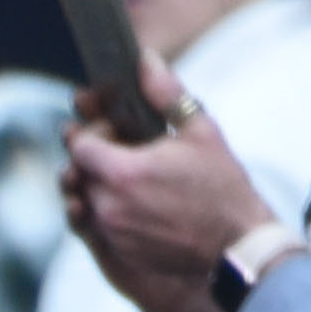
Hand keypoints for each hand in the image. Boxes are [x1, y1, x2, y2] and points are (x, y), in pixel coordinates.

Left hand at [64, 54, 267, 311]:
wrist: (233, 243)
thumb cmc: (220, 184)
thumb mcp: (199, 129)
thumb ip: (165, 93)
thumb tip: (144, 58)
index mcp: (124, 173)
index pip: (79, 146)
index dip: (92, 133)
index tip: (112, 130)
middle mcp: (109, 206)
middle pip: (77, 174)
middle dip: (92, 157)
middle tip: (118, 147)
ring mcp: (110, 233)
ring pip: (84, 201)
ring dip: (97, 184)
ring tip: (126, 173)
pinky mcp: (117, 253)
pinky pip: (95, 227)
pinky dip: (105, 210)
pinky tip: (133, 199)